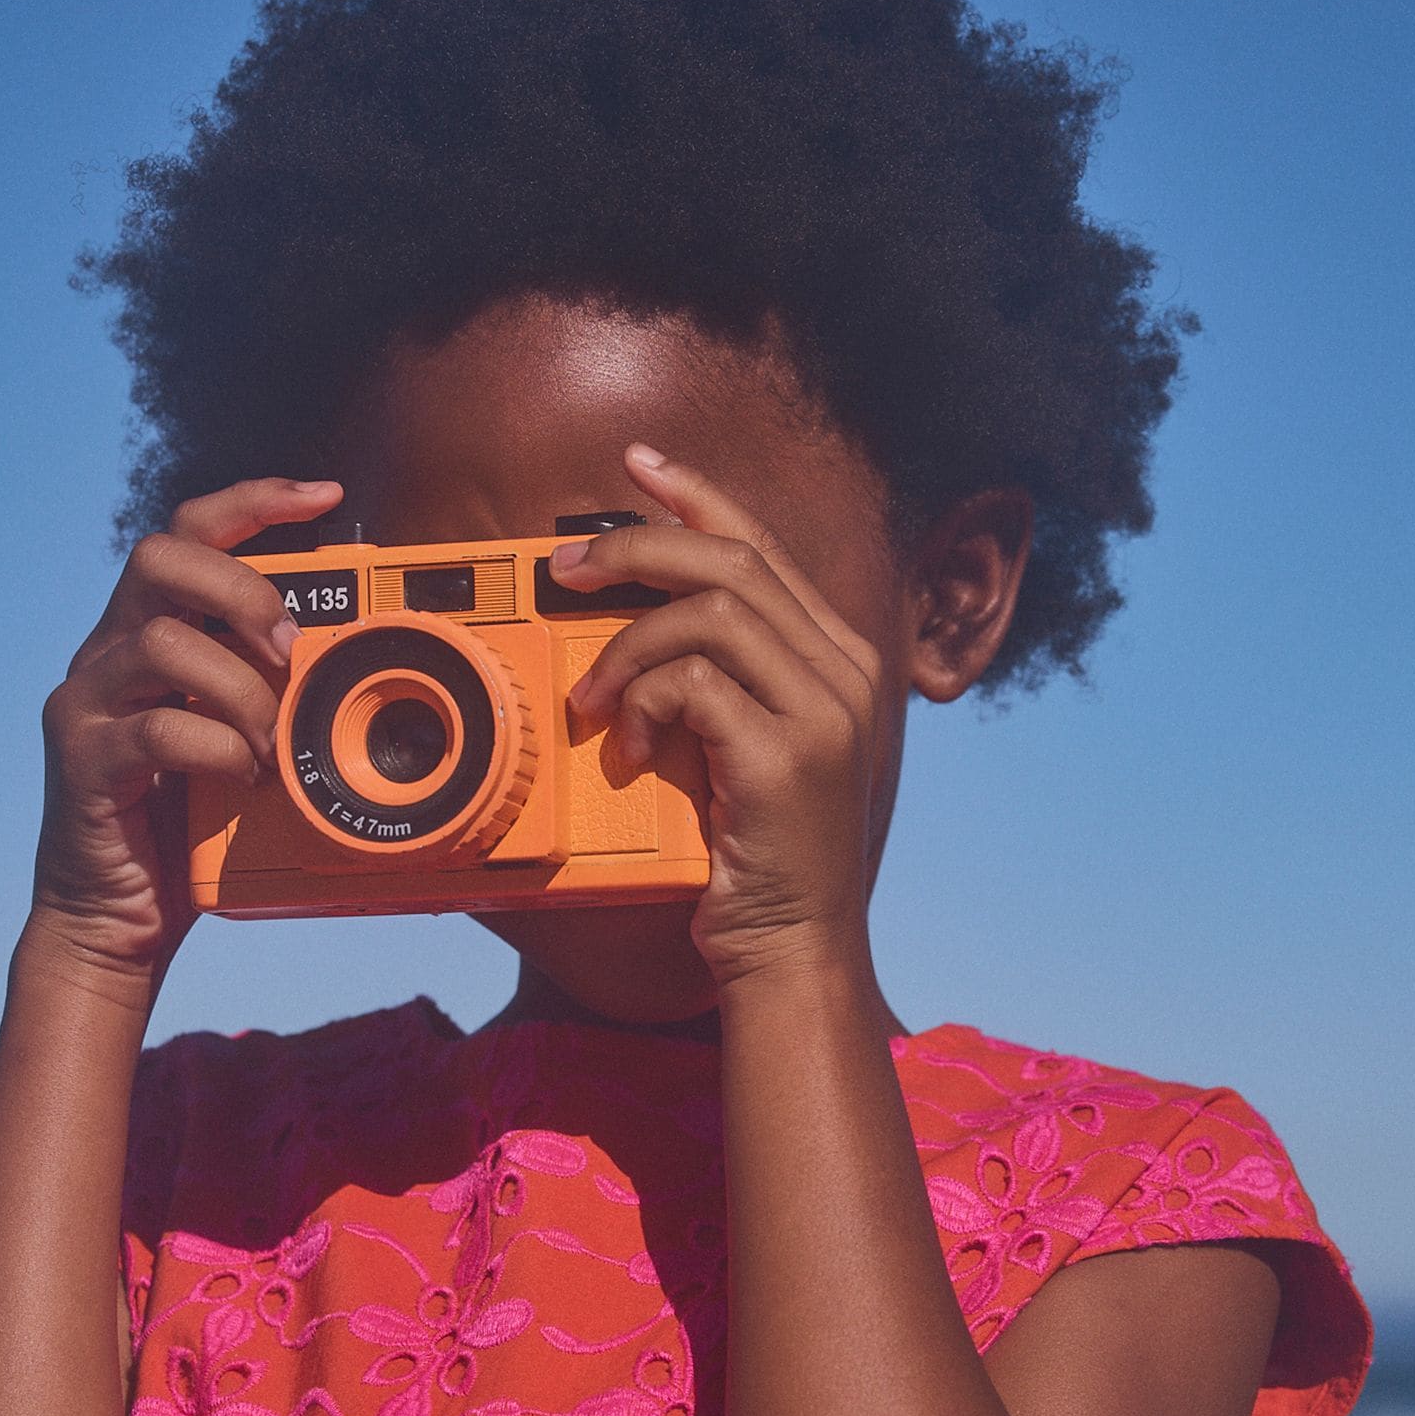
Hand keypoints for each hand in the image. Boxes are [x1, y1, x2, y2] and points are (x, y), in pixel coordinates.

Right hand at [32, 476, 343, 979]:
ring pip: (161, 640)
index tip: (323, 495)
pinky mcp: (85, 761)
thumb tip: (353, 664)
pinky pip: (157, 728)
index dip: (254, 499)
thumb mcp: (240, 746)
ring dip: (239, 687)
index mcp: (148, 636)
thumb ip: (270, 696)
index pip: (189, 533)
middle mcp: (108, 655)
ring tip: (269, 742)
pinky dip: (216, 747)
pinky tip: (242, 777)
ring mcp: (88, 704)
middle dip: (240, 588)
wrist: (114, 921)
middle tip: (288, 648)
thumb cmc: (185, 835)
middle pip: (159, 556)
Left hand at [552, 447, 882, 989]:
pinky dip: (644, 704)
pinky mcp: (787, 755)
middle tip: (566, 570)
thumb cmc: (754, 857)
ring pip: (710, 611)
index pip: (764, 545)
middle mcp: (848, 672)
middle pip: (734, 559)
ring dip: (628, 645)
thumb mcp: (742, 747)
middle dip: (636, 549)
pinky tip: (631, 749)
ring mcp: (826, 710)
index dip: (697, 494)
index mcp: (842, 659)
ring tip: (594, 698)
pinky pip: (694, 683)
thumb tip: (633, 616)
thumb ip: (719, 680)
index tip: (636, 467)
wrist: (792, 949)